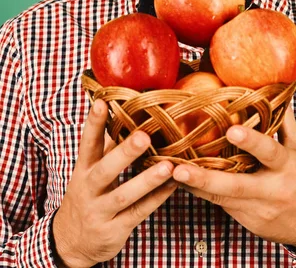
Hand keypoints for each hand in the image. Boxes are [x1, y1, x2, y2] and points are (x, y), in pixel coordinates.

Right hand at [53, 99, 177, 267]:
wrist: (71, 242)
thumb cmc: (88, 195)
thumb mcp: (88, 171)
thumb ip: (104, 145)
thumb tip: (120, 110)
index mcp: (82, 170)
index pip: (87, 144)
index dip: (93, 124)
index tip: (101, 102)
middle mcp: (88, 190)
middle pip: (105, 170)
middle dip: (124, 153)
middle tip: (144, 136)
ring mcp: (100, 212)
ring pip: (124, 195)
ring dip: (147, 180)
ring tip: (168, 165)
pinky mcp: (114, 230)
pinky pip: (139, 212)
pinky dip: (157, 198)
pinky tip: (173, 185)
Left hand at [172, 106, 295, 250]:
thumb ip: (284, 121)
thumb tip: (275, 89)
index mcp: (287, 166)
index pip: (269, 152)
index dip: (251, 142)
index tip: (231, 130)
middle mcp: (271, 189)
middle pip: (236, 185)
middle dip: (205, 178)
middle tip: (179, 168)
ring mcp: (258, 209)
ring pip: (222, 198)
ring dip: (195, 186)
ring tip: (168, 174)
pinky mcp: (249, 221)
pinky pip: (222, 206)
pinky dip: (201, 194)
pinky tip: (180, 182)